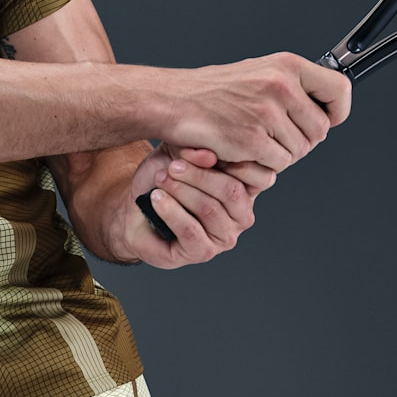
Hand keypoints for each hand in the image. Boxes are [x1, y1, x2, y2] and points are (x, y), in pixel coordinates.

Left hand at [122, 145, 274, 266]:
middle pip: (232, 191)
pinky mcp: (202, 252)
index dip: (233, 158)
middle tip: (173, 167)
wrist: (136, 210)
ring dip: (181, 191)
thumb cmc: (164, 180)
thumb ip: (196, 151)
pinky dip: (171, 211)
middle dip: (199, 175)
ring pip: (209, 209)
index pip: (259, 175)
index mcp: (247, 189)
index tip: (204, 144)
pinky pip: (190, 230)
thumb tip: (209, 155)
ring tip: (161, 180)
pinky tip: (156, 199)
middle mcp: (242, 215)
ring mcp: (225, 237)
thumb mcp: (178, 155)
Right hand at [164, 53, 350, 171]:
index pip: (338, 89)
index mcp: (285, 66)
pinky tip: (246, 152)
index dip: (337, 111)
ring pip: (300, 150)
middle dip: (303, 140)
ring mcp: (267, 113)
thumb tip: (323, 108)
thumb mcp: (257, 72)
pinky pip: (279, 164)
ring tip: (256, 143)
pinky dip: (264, 165)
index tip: (328, 119)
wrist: (173, 101)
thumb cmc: (211, 92)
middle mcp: (280, 85)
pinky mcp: (252, 139)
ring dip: (281, 154)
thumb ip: (290, 86)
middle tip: (277, 138)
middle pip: (320, 129)